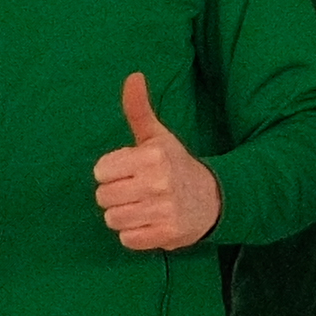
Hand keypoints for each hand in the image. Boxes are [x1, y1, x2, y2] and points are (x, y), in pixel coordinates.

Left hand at [90, 68, 221, 255]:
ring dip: (123, 216)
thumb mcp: (158, 136)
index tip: (129, 172)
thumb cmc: (176, 165)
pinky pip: (128, 240)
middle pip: (103, 197)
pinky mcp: (167, 235)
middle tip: (135, 191)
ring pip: (113, 220)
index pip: (101, 171)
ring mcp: (163, 211)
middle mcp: (158, 183)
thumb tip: (133, 75)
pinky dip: (135, 234)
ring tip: (141, 207)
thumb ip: (138, 109)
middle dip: (115, 195)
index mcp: (152, 156)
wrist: (214, 199)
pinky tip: (150, 223)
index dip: (111, 172)